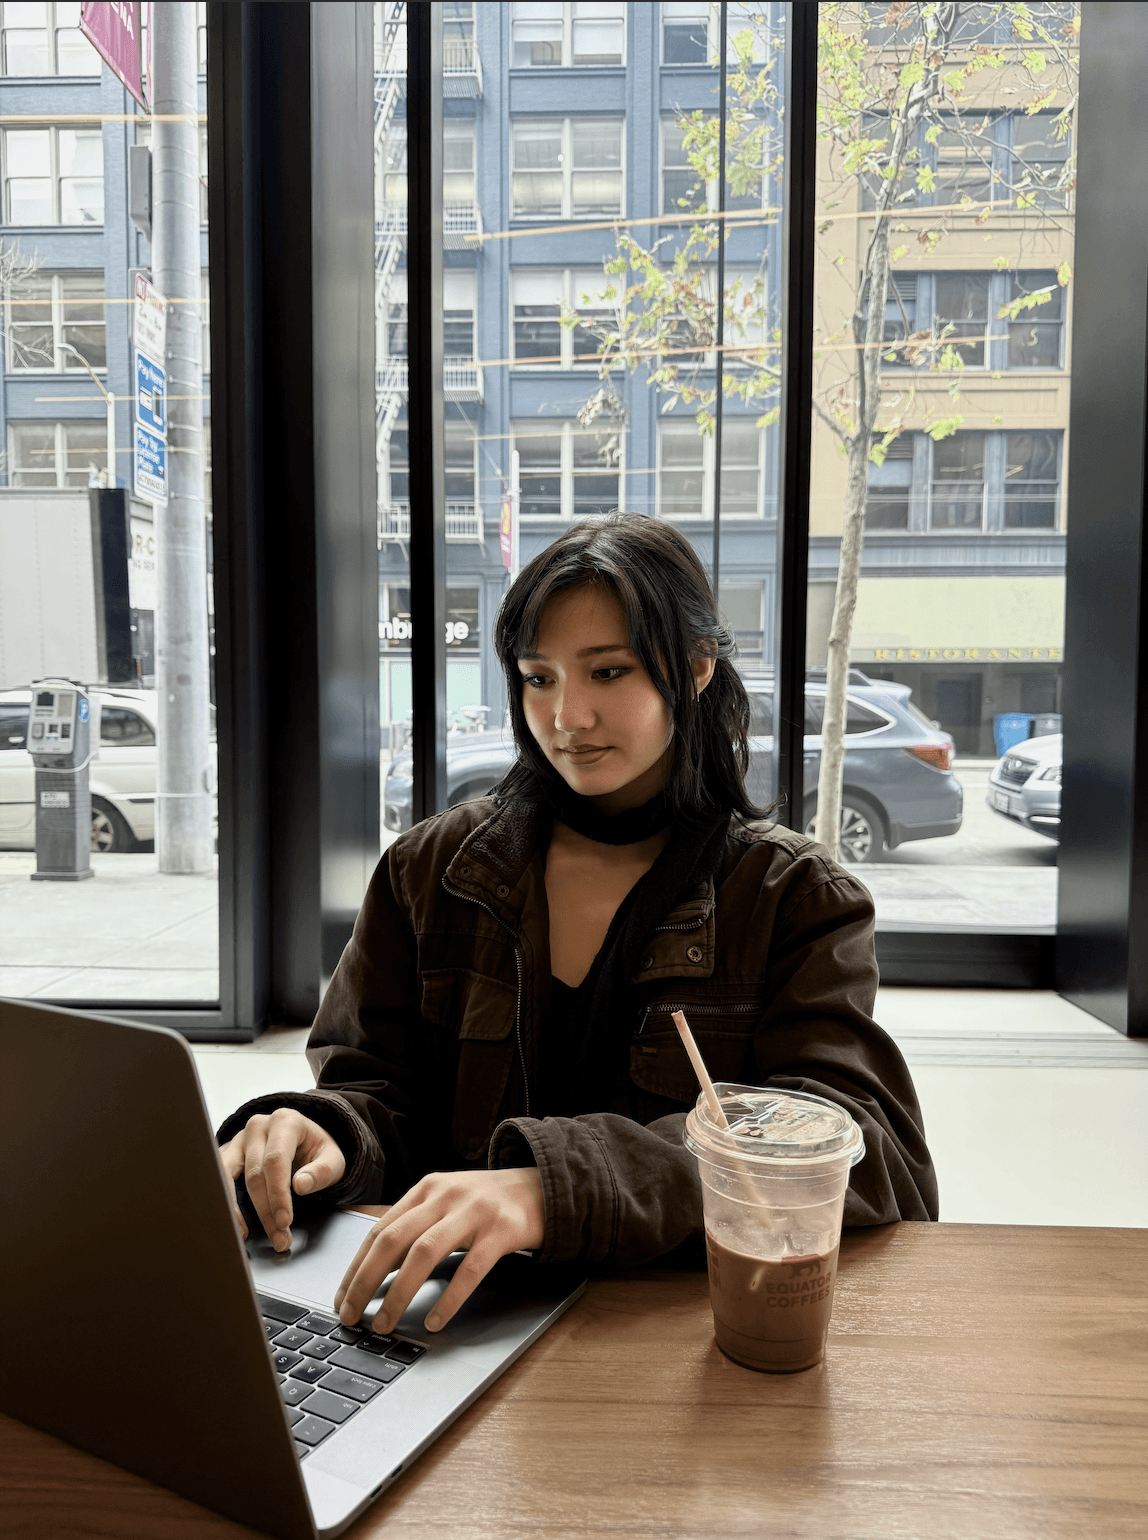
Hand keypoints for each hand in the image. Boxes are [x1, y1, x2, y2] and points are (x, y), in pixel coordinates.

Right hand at [218, 1109, 345, 1250]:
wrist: (305, 1138)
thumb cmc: (318, 1149)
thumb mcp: (333, 1157)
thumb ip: (322, 1171)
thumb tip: (300, 1186)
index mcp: (285, 1121)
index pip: (276, 1160)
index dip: (278, 1194)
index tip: (284, 1221)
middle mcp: (258, 1126)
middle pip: (254, 1173)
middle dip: (265, 1211)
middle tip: (279, 1238)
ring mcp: (239, 1139)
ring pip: (227, 1174)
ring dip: (235, 1209)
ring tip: (244, 1235)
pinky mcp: (228, 1152)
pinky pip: (218, 1177)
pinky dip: (223, 1201)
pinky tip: (232, 1222)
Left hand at [334, 1168, 544, 1334]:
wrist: (542, 1186)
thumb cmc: (488, 1202)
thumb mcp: (447, 1202)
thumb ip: (416, 1227)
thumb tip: (376, 1270)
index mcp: (427, 1189)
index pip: (379, 1230)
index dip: (356, 1267)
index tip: (342, 1298)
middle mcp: (446, 1196)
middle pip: (393, 1240)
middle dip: (365, 1281)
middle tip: (352, 1315)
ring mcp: (474, 1212)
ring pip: (424, 1253)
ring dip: (398, 1293)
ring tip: (385, 1323)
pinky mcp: (502, 1231)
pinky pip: (470, 1269)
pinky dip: (449, 1299)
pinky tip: (435, 1320)